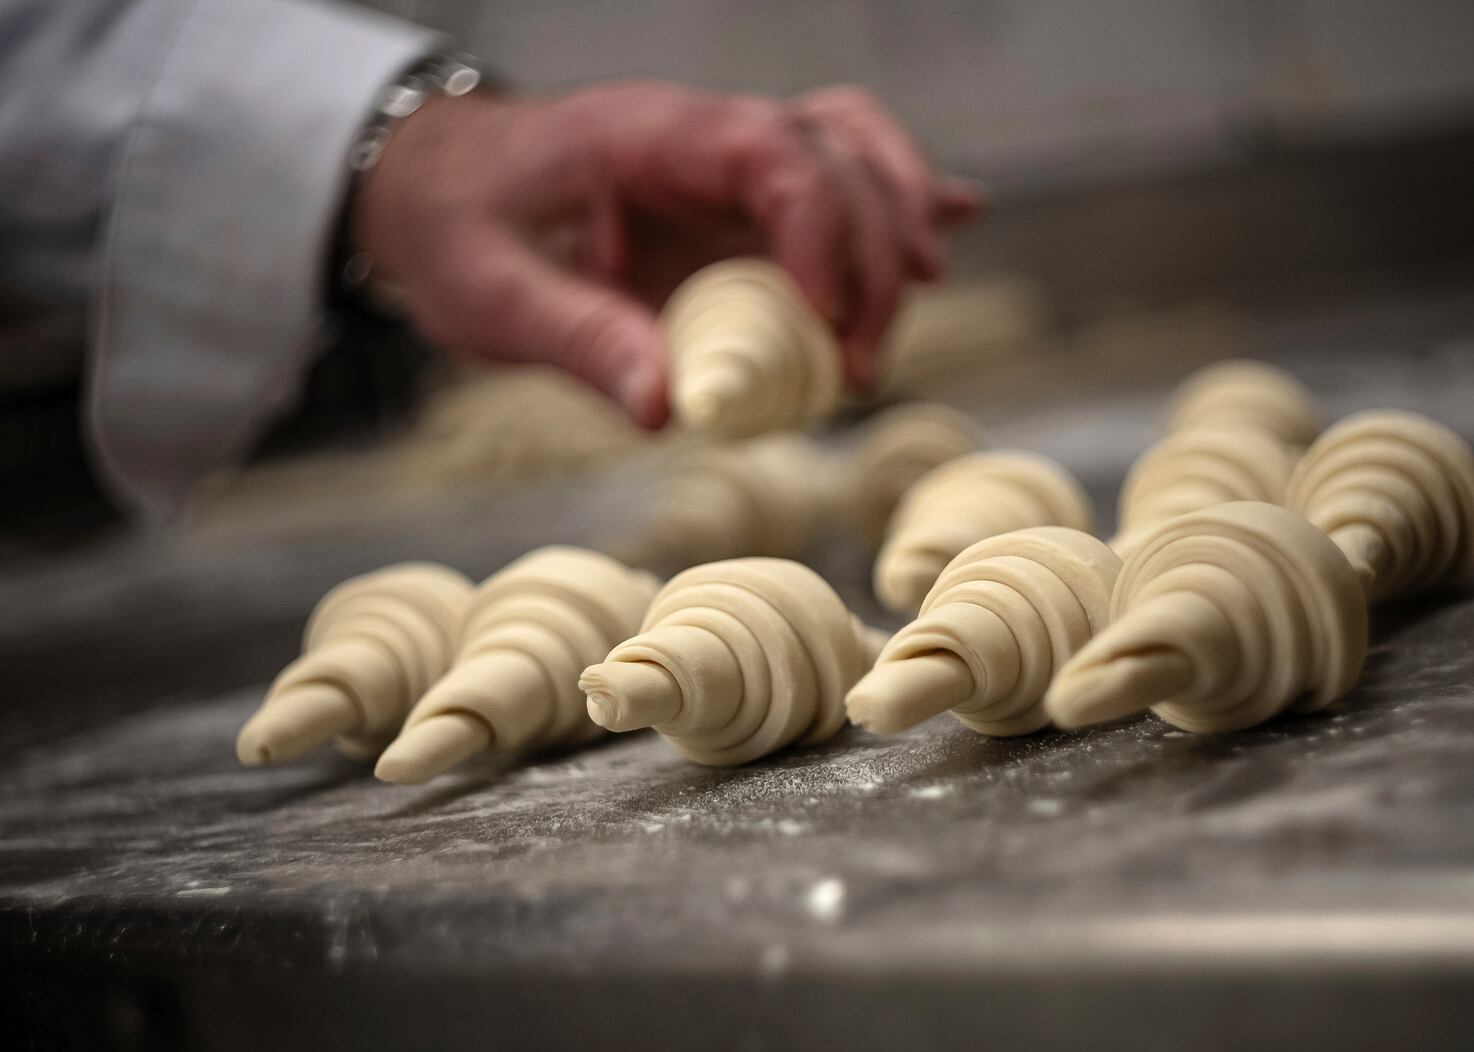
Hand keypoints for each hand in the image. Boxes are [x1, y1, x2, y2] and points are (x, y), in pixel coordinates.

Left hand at [352, 81, 981, 427]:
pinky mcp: (740, 196)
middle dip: (874, 258)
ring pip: (857, 152)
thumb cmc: (460, 226)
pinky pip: (839, 173)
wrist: (439, 184)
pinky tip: (950, 224)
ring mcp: (731, 160)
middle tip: (860, 368)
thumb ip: (579, 342)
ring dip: (900, 221)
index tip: (829, 327)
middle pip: (839, 157)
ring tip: (919, 297)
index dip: (824, 235)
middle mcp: (709, 135)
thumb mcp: (491, 293)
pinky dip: (899, 198)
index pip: (775, 156)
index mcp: (651, 138)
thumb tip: (665, 410)